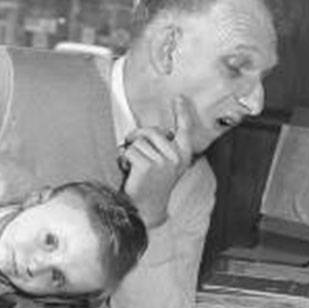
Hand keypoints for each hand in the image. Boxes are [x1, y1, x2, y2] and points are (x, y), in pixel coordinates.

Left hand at [120, 96, 194, 227]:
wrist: (144, 209)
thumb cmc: (151, 185)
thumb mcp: (164, 165)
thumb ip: (163, 149)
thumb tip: (154, 132)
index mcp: (183, 156)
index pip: (185, 130)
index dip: (182, 113)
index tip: (179, 98)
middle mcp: (176, 157)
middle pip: (152, 131)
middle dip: (138, 137)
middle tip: (132, 148)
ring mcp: (163, 161)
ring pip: (138, 142)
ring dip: (130, 152)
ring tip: (134, 168)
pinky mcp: (148, 165)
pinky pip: (129, 150)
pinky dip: (124, 159)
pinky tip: (129, 171)